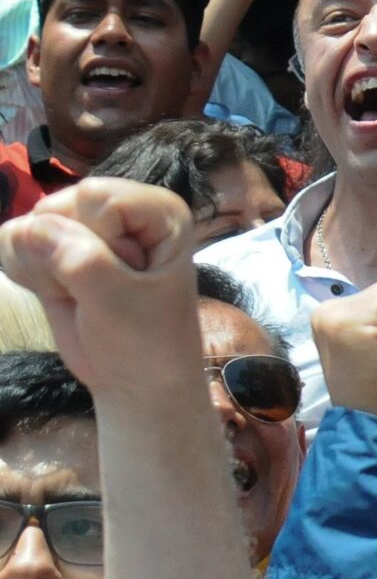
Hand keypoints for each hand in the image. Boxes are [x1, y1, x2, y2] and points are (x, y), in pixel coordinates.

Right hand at [0, 180, 200, 394]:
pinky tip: (59, 293)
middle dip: (66, 254)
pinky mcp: (54, 247)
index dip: (97, 239)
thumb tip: (29, 227)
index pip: (97, 197)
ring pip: (29, 223)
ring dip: (43, 267)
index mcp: (159, 211)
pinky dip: (26, 273)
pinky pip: (12, 241)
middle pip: (59, 205)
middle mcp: (123, 209)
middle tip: (99, 291)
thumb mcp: (119, 302)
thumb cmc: (144, 343)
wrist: (134, 381)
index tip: (127, 277)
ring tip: (81, 293)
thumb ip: (80, 260)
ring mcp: (85, 226)